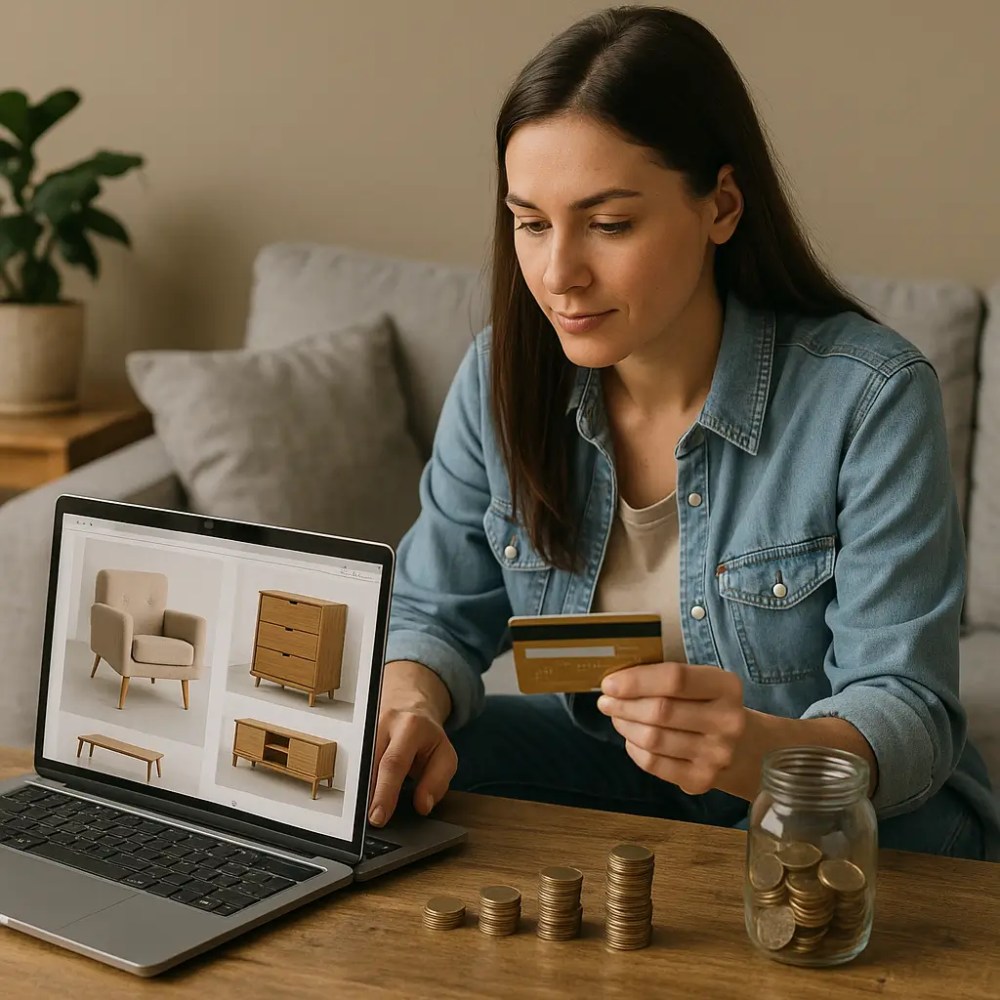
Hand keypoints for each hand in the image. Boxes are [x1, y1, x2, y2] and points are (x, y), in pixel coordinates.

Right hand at [368, 660, 457, 826]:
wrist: (409, 703)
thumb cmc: (426, 736)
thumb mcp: (445, 755)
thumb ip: (438, 781)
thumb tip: (422, 805)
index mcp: (409, 726)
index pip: (393, 762)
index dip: (384, 792)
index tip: (377, 818)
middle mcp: (381, 722)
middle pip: (367, 764)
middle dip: (365, 796)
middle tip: (364, 823)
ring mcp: (363, 727)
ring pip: (355, 764)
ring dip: (356, 791)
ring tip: (358, 814)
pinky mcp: (352, 734)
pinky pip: (350, 762)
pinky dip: (352, 783)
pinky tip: (352, 799)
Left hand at [597, 661, 746, 795]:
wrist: (745, 749)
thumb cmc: (709, 707)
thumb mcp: (702, 684)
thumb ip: (667, 679)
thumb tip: (617, 681)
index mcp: (726, 687)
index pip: (675, 679)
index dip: (637, 680)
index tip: (609, 683)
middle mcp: (728, 721)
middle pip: (660, 711)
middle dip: (624, 705)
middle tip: (606, 701)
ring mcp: (717, 754)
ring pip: (653, 738)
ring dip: (625, 725)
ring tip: (617, 717)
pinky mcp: (702, 779)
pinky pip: (654, 763)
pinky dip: (634, 749)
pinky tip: (632, 739)